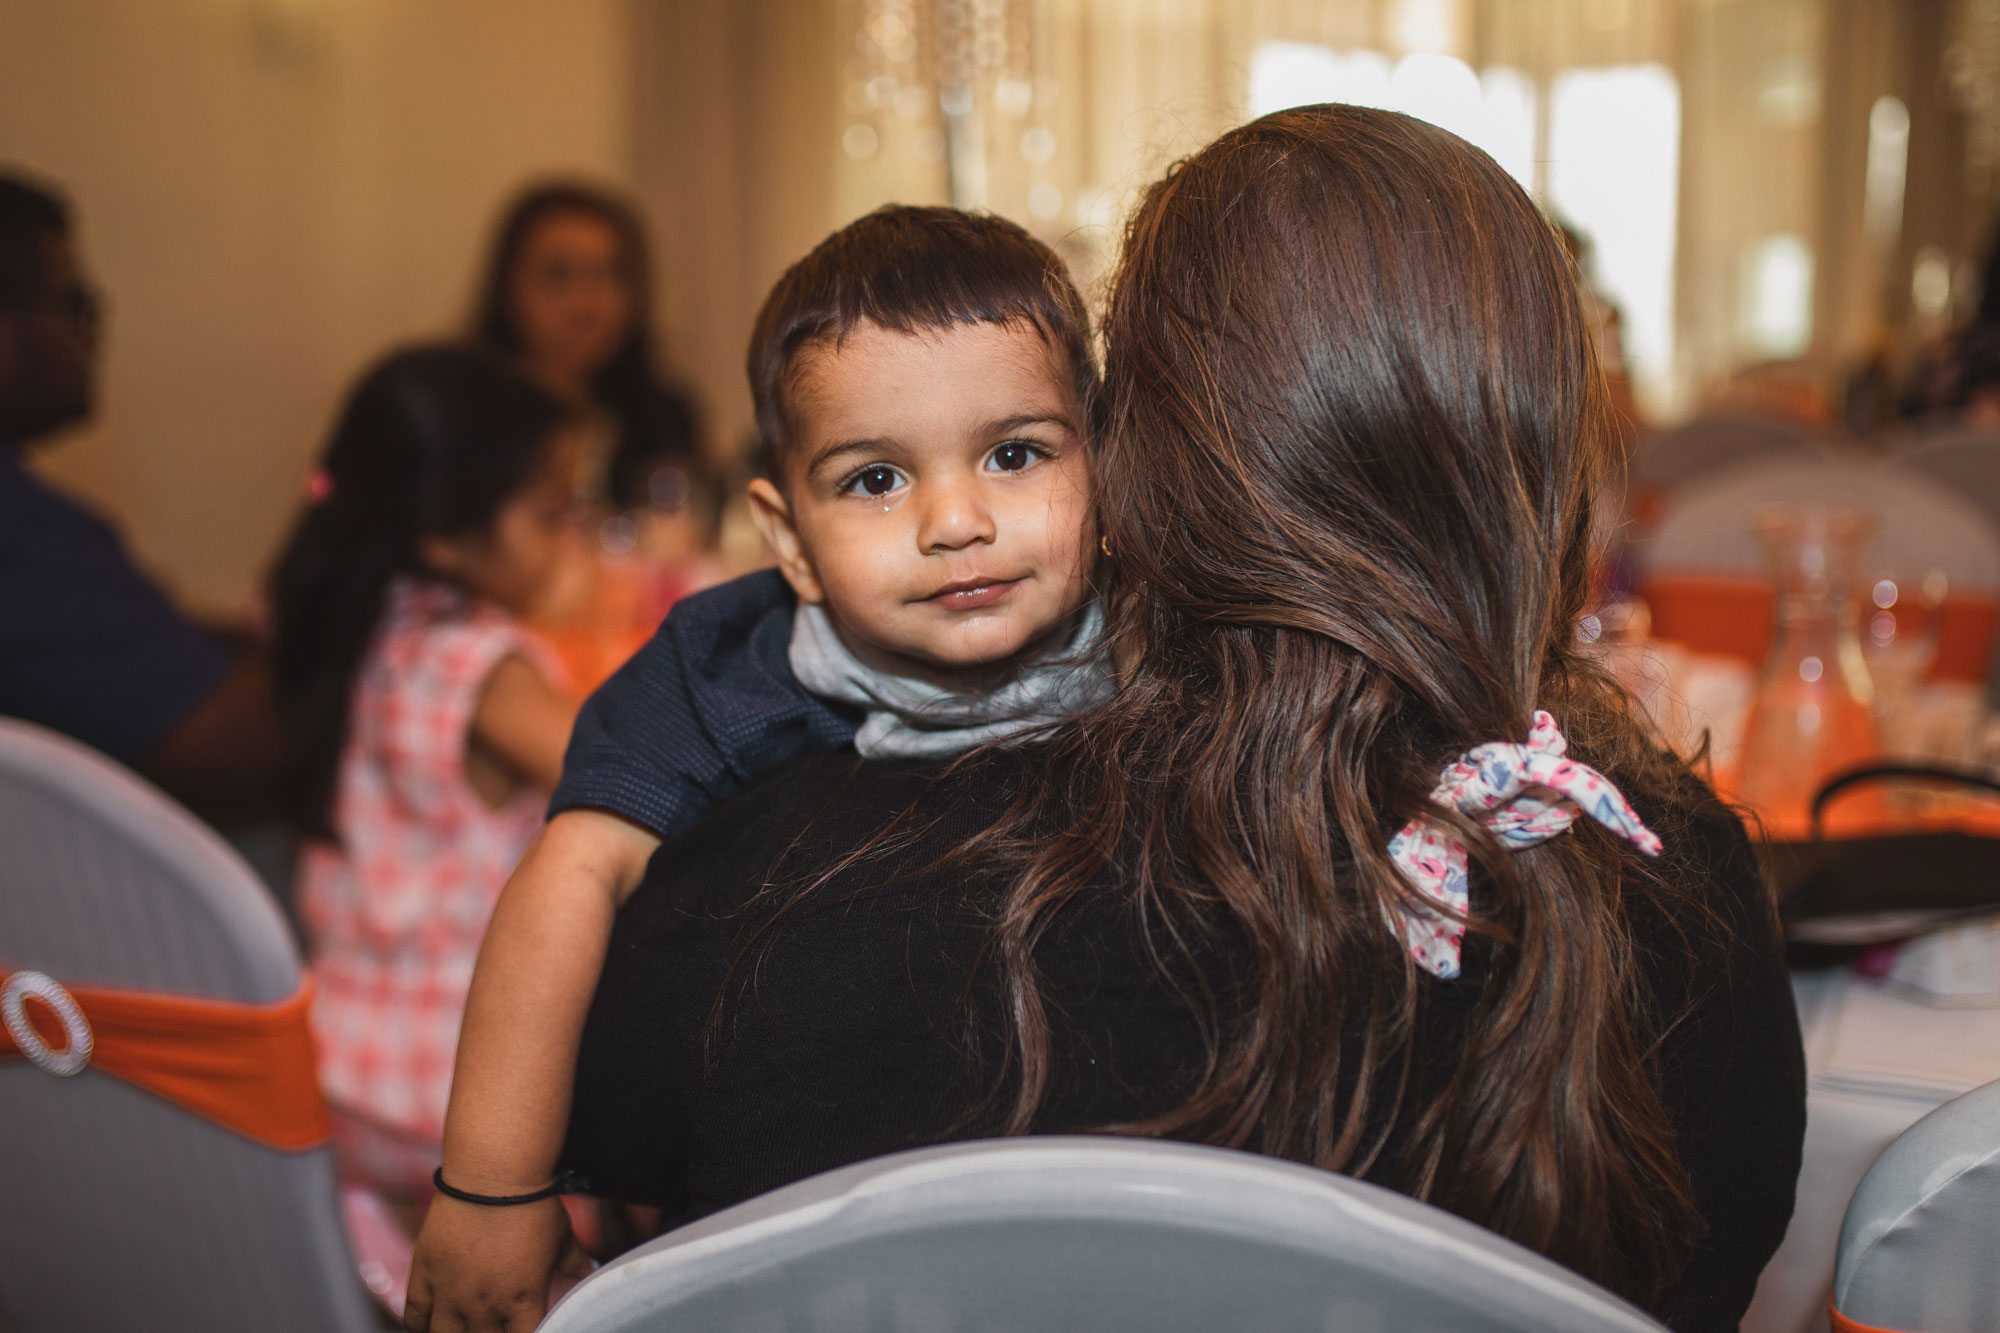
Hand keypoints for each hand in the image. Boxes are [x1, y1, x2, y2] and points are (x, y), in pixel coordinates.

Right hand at [403, 1194, 591, 1331]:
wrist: (493, 1176)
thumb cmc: (533, 1203)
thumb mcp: (562, 1234)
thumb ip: (573, 1260)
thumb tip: (587, 1270)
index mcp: (525, 1301)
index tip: (522, 1326)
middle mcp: (486, 1305)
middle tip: (491, 1322)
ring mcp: (452, 1294)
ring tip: (461, 1325)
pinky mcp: (425, 1276)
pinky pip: (413, 1317)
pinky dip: (419, 1325)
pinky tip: (428, 1322)